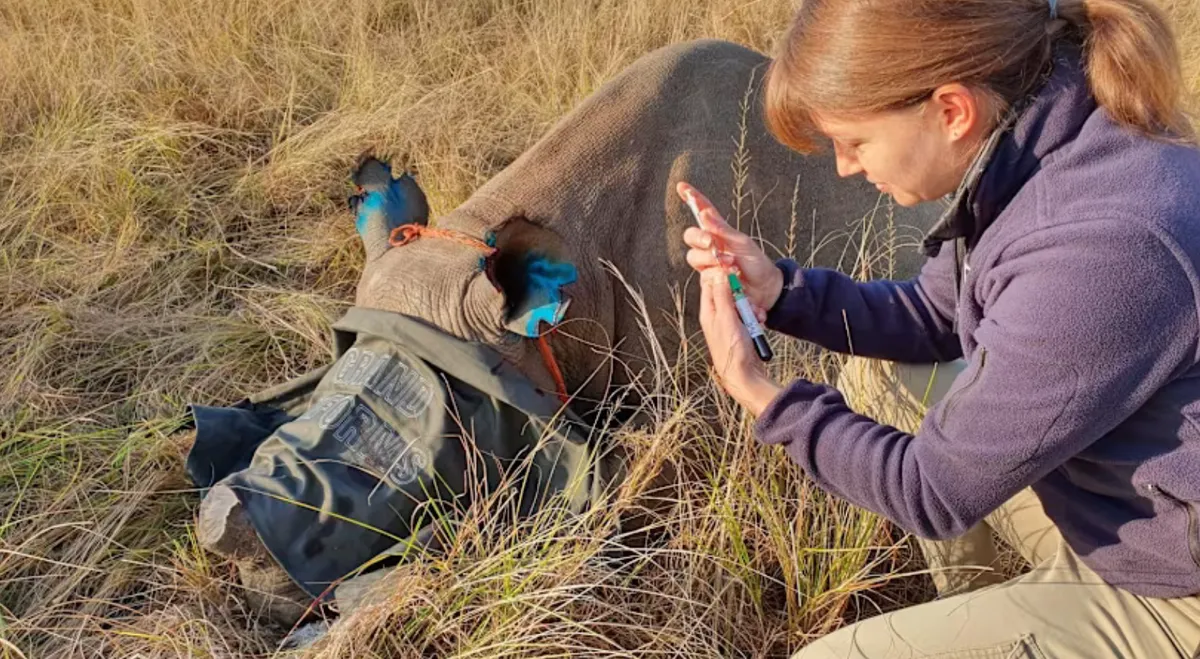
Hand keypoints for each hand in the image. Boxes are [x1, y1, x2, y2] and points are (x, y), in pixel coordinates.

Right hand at [678, 181, 784, 321]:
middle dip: (699, 238)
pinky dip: (715, 276)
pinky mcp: (708, 280)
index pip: (702, 211)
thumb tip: (704, 214)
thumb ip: (723, 230)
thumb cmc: (756, 263)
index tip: (681, 186)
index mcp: (719, 232)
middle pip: (690, 236)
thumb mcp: (743, 243)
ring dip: (710, 260)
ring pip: (693, 256)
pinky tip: (729, 278)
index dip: (691, 198)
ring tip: (730, 266)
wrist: (765, 289)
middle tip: (712, 244)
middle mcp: (710, 246)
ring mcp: (707, 263)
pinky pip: (702, 275)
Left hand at [699, 267, 782, 415]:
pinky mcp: (739, 331)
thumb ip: (722, 296)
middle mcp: (716, 317)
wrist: (743, 374)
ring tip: (757, 317)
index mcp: (708, 312)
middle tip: (750, 302)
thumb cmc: (731, 349)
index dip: (722, 277)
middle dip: (742, 295)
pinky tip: (759, 323)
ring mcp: (728, 324)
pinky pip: (747, 316)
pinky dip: (754, 318)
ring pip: (740, 305)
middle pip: (728, 294)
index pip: (710, 285)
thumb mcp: (727, 318)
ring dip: (751, 308)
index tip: (735, 274)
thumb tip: (717, 275)